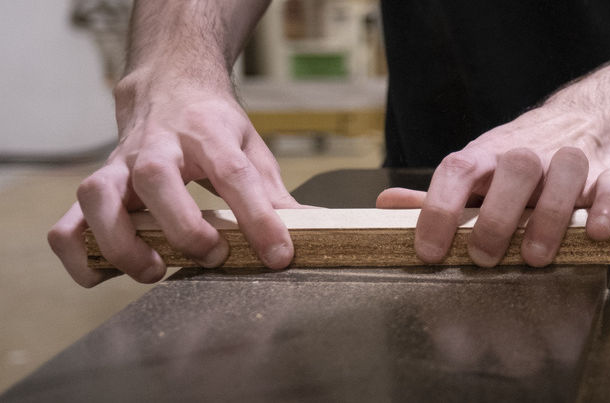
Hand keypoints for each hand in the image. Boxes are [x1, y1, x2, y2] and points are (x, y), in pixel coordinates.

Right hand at [47, 76, 305, 286]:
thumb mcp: (251, 146)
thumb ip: (274, 191)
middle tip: (211, 257)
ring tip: (155, 271)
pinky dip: (79, 255)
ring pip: (98, 198)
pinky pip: (67, 224)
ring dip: (122, 243)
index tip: (278, 254)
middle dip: (183, 226)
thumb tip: (312, 228)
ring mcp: (118, 166)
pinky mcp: (95, 189)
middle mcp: (156, 147)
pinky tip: (108, 275)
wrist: (167, 86)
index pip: (234, 174)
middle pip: (156, 178)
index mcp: (207, 134)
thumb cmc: (212, 125)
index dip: (258, 218)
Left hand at [375, 105, 609, 266]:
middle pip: (515, 168)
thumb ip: (442, 194)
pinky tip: (593, 234)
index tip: (430, 251)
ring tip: (536, 256)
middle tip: (485, 258)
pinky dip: (607, 209)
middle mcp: (530, 153)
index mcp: (490, 153)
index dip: (439, 208)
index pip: (459, 170)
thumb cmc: (523, 159)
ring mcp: (573, 160)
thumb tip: (387, 207)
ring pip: (566, 173)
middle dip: (498, 216)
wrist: (588, 121)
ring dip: (550, 216)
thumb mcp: (480, 170)